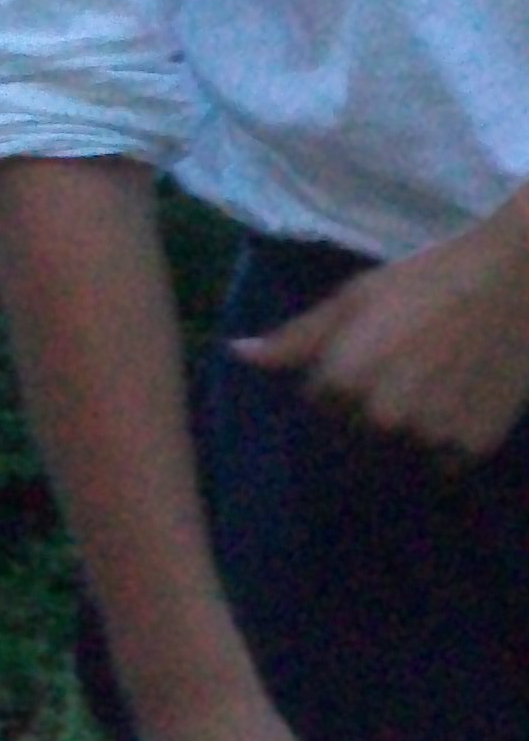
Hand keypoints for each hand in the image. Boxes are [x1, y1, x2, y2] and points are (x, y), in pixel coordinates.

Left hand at [232, 200, 528, 462]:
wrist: (515, 282)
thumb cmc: (428, 280)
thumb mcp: (356, 298)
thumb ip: (297, 337)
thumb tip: (238, 355)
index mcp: (344, 381)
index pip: (321, 402)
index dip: (341, 377)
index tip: (371, 352)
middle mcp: (382, 418)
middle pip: (358, 430)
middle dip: (371, 406)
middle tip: (409, 363)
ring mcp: (429, 438)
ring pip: (402, 446)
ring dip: (411, 425)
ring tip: (439, 378)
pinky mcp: (472, 448)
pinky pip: (445, 459)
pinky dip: (449, 440)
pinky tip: (463, 400)